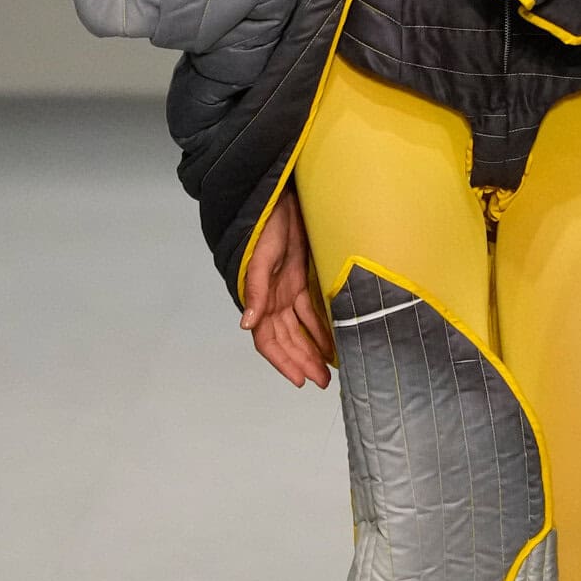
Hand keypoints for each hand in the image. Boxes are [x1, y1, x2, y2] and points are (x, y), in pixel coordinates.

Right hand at [239, 186, 333, 387]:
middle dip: (302, 361)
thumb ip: (255, 291)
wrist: (281, 199)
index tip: (300, 380)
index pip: (269, 339)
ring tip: (328, 371)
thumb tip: (247, 324)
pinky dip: (320, 328)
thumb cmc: (267, 226)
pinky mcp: (301, 280)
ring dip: (312, 349)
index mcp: (261, 297)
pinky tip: (333, 342)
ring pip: (300, 329)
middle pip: (287, 339)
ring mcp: (288, 291)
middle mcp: (274, 299)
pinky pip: (311, 311)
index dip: (283, 361)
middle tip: (321, 382)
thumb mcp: (261, 258)